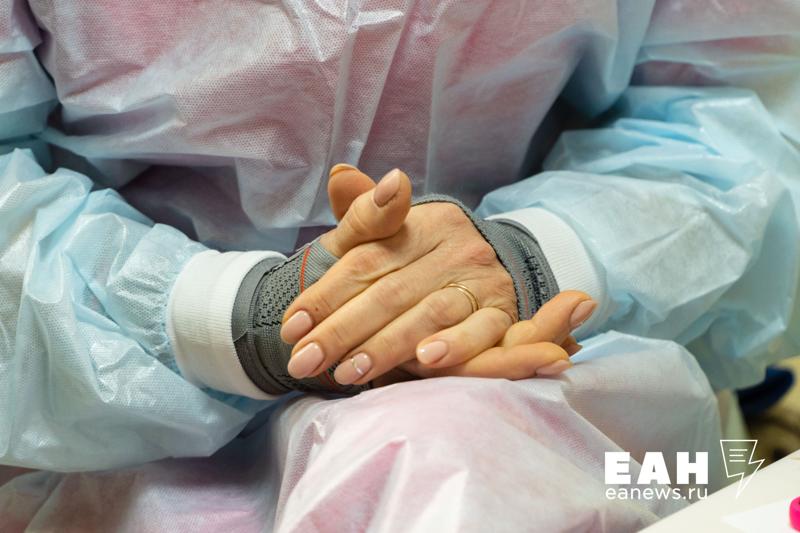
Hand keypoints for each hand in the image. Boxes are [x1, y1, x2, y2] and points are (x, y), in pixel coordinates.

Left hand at [282, 165, 595, 384]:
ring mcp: (482, 279)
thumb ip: (361, 213)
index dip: (325, 295)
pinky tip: (424, 362)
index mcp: (421, 223)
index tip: (291, 327)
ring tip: (348, 372)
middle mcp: (454, 247)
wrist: (484, 268)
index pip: (365, 260)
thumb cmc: (420, 258)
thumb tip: (338, 175)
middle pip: (390, 291)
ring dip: (386, 346)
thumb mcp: (388, 232)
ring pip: (429, 313)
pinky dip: (455, 346)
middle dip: (342, 331)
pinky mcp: (503, 312)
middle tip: (304, 362)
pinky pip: (481, 331)